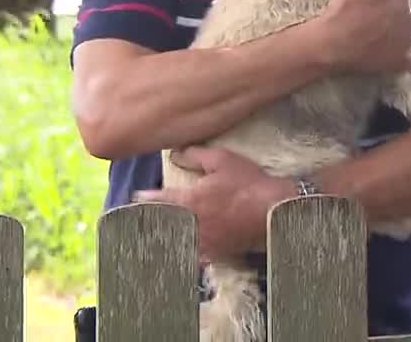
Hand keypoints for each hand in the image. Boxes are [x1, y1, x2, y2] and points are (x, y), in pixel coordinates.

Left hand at [133, 146, 293, 262]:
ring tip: (154, 238)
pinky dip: (185, 255)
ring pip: (177, 242)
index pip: (159, 199)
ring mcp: (203, 241)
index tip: (136, 196)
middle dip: (151, 220)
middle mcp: (191, 223)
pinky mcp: (217, 252)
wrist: (273, 210)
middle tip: (138, 220)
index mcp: (189, 200)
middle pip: (163, 224)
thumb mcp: (222, 160)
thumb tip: (174, 154)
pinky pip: (194, 257)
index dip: (145, 197)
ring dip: (166, 238)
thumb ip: (195, 155)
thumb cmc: (249, 182)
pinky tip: (181, 256)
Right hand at [315, 0, 410, 74]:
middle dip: (405, 18)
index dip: (399, 0)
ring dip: (407, 38)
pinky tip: (398, 58)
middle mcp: (410, 19)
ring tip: (391, 40)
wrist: (333, 41)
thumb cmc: (345, 8)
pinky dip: (409, 59)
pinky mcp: (401, 61)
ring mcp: (407, 42)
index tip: (386, 4)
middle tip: (386, 23)